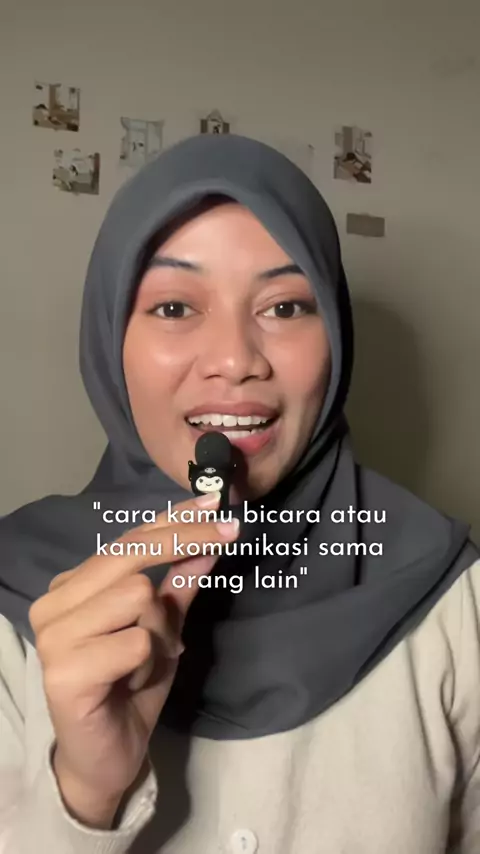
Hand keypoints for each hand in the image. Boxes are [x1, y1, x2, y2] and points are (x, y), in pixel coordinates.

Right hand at [29, 491, 238, 827]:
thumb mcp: (164, 628)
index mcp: (73, 585)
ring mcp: (53, 635)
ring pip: (139, 596)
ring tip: (146, 661)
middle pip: (132, 555)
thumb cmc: (130, 686)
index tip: (217, 501)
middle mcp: (54, 601)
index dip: (176, 519)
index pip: (129, 539)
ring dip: (160, 632)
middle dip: (188, 542)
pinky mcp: (63, 671)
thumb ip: (180, 585)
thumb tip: (211, 539)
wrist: (106, 756)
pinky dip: (148, 664)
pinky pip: (136, 643)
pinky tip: (131, 683)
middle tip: (231, 533)